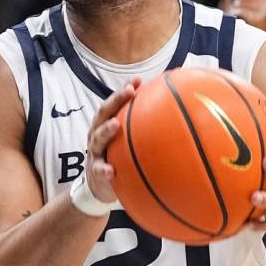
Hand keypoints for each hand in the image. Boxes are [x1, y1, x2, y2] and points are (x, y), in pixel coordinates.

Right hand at [86, 78, 140, 202]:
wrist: (99, 184)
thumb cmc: (117, 156)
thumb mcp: (126, 142)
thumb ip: (141, 129)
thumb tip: (171, 117)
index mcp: (105, 125)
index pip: (113, 104)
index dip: (123, 92)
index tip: (137, 81)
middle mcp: (97, 135)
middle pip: (103, 114)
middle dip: (115, 101)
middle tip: (129, 92)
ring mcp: (95, 152)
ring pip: (97, 139)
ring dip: (106, 130)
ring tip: (115, 125)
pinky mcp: (95, 171)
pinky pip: (99, 170)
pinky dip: (104, 170)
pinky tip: (111, 171)